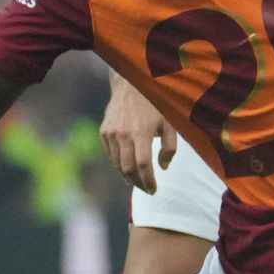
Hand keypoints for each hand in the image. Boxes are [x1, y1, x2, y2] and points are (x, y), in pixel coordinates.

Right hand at [102, 74, 178, 192]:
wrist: (131, 83)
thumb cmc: (156, 103)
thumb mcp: (170, 123)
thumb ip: (169, 147)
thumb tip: (163, 168)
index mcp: (141, 132)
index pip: (143, 165)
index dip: (148, 181)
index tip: (154, 190)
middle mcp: (123, 134)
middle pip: (128, 168)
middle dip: (138, 183)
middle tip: (146, 189)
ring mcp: (111, 133)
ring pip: (117, 164)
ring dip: (127, 176)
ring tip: (138, 181)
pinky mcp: (104, 131)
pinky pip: (110, 154)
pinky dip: (118, 164)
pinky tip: (127, 167)